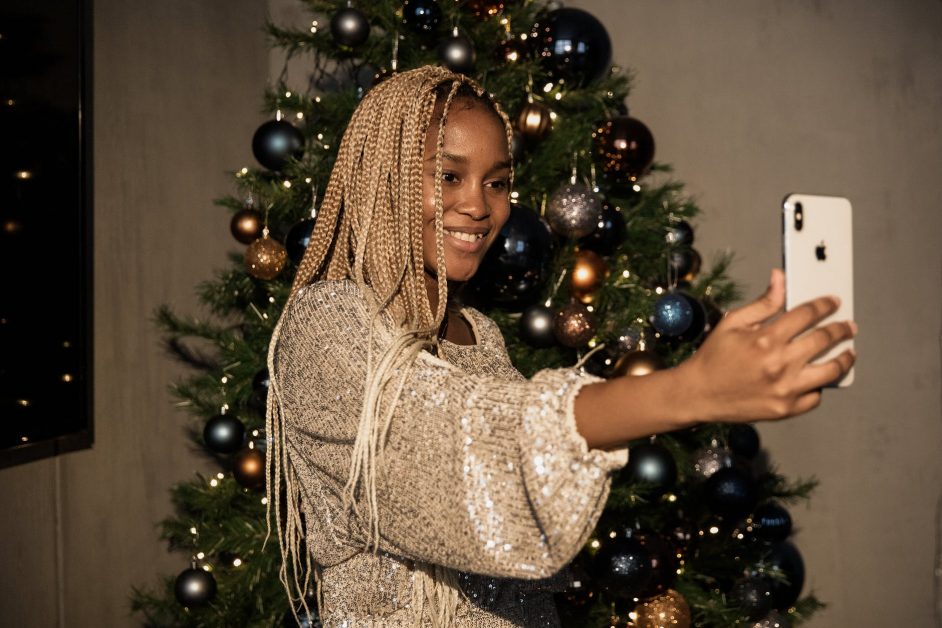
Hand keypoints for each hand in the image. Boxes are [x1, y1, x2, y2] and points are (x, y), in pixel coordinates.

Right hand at [678, 269, 855, 422]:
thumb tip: (780, 278)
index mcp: (765, 339)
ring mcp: (785, 389)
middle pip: (824, 340)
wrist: (698, 394)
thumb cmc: (713, 358)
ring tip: (849, 353)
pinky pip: (815, 397)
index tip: (834, 302)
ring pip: (830, 371)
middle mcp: (779, 364)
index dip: (824, 305)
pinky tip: (818, 377)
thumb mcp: (732, 323)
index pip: (807, 314)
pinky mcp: (785, 409)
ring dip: (844, 358)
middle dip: (842, 329)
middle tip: (849, 326)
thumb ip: (763, 303)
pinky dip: (820, 386)